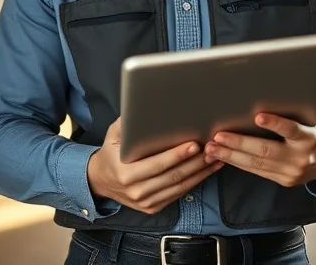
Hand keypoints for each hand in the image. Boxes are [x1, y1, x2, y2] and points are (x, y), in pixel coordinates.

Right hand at [87, 117, 223, 213]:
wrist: (100, 180)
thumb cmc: (111, 153)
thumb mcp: (113, 135)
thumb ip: (128, 124)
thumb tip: (145, 107)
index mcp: (126, 174)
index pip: (157, 164)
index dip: (177, 155)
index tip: (194, 145)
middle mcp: (136, 191)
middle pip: (173, 177)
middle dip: (195, 163)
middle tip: (212, 149)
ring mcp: (146, 202)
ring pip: (180, 187)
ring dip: (200, 173)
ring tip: (215, 158)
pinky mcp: (153, 208)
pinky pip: (178, 195)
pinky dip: (194, 182)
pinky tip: (206, 171)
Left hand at [203, 107, 315, 188]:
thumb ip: (303, 108)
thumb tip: (287, 87)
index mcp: (310, 139)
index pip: (292, 130)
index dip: (275, 123)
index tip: (258, 116)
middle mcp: (300, 158)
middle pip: (266, 151)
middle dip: (239, 144)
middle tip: (218, 136)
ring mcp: (291, 173)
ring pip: (256, 164)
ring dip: (231, 156)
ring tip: (211, 148)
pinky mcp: (282, 181)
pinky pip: (256, 171)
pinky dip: (237, 163)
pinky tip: (221, 156)